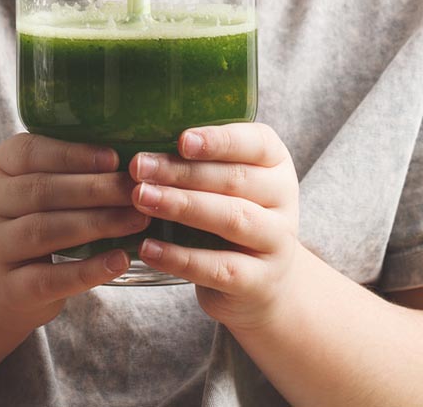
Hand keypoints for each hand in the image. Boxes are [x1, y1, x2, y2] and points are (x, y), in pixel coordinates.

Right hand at [0, 133, 150, 334]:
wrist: (3, 280)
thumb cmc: (39, 217)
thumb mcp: (44, 184)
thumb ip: (76, 167)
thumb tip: (135, 154)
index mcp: (2, 166)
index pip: (29, 152)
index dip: (72, 155)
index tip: (114, 158)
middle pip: (42, 191)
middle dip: (94, 190)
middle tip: (136, 191)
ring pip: (44, 231)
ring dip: (96, 224)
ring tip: (136, 220)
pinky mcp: (11, 288)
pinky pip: (49, 278)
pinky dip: (87, 270)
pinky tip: (120, 260)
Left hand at [129, 122, 299, 331]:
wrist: (266, 282)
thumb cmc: (231, 213)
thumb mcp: (227, 182)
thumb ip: (200, 161)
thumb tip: (144, 146)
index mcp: (276, 163)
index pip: (255, 143)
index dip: (218, 141)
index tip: (181, 140)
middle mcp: (283, 198)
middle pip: (234, 179)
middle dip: (183, 172)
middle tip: (139, 168)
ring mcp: (276, 242)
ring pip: (231, 219)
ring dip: (182, 207)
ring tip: (141, 198)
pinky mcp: (259, 281)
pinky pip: (218, 267)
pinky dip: (181, 258)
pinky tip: (148, 248)